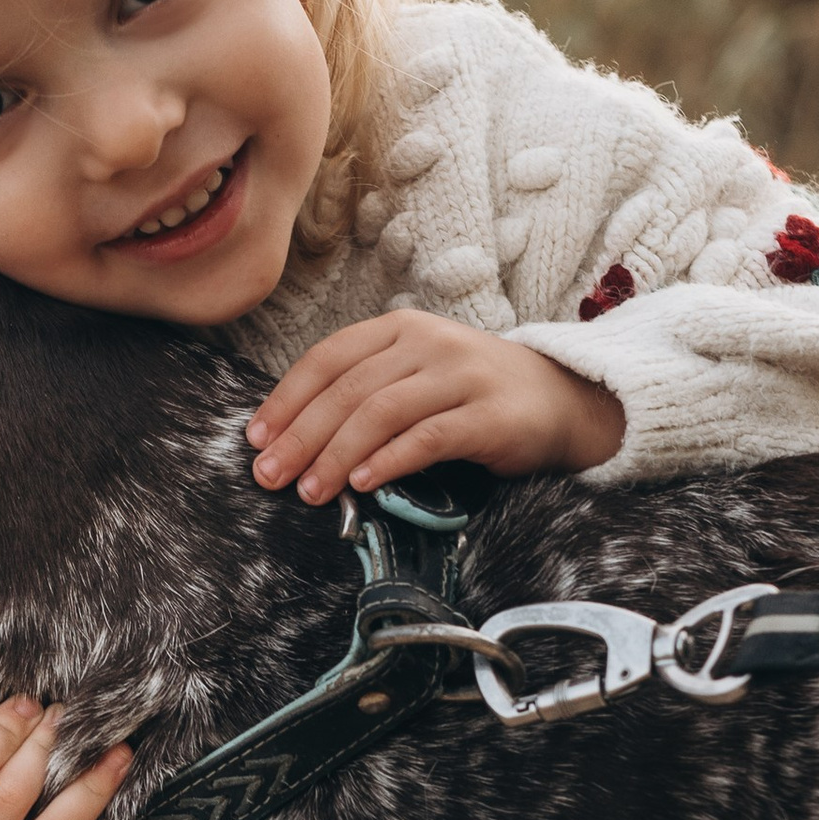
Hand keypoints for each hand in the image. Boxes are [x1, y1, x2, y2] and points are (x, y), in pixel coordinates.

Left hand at [248, 319, 623, 503]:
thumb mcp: (417, 374)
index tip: (255, 439)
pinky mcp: (490, 415)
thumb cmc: (474, 394)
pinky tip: (363, 484)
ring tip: (310, 491)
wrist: (563, 399)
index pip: (328, 358)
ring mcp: (462, 375)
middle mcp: (428, 342)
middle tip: (269, 476)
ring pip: (382, 412)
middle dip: (301, 436)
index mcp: (400, 328)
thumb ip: (365, 392)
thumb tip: (292, 438)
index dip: (287, 399)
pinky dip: (390, 461)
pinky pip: (429, 437)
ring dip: (337, 455)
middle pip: (348, 389)